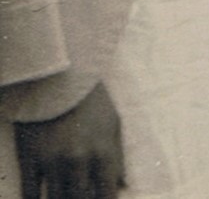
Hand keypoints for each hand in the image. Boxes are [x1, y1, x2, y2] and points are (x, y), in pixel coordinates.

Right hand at [15, 83, 124, 198]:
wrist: (57, 78)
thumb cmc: (91, 101)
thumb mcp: (114, 124)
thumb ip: (118, 158)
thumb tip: (122, 186)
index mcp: (103, 152)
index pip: (107, 194)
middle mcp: (79, 161)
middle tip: (82, 198)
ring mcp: (52, 161)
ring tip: (64, 197)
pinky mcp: (29, 157)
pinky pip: (30, 192)